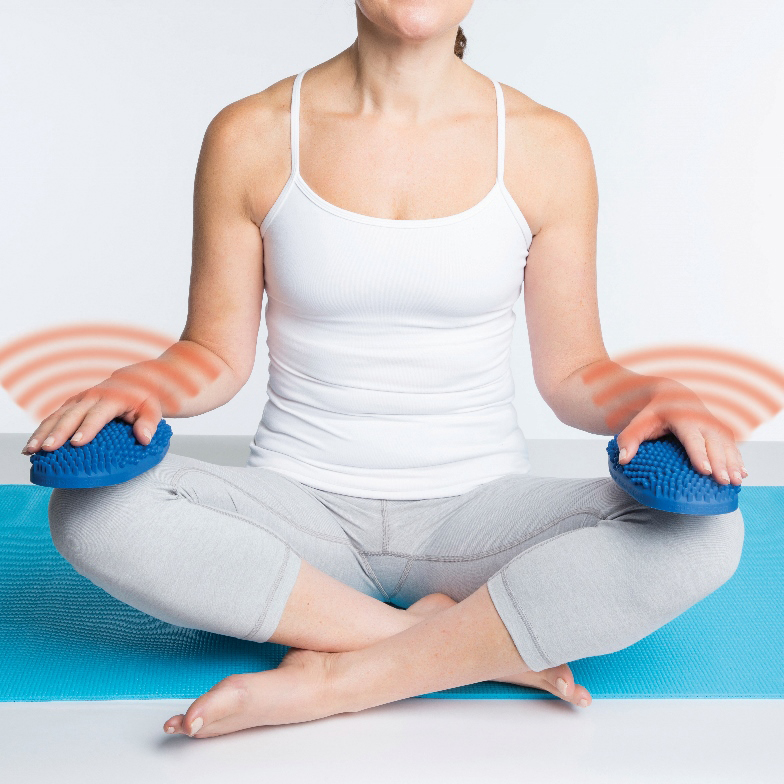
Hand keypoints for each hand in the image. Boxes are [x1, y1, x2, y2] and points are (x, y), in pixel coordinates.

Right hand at [21, 367, 161, 455]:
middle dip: (58, 432)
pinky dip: (41, 430)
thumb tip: (145, 438)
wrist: (133, 381)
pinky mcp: (71, 405)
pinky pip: (53, 418)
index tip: (77, 443)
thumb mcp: (153, 409)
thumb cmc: (143, 399)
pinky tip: (30, 446)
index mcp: (112, 398)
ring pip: (57, 416)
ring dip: (42, 432)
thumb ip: (149, 423)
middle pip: (72, 416)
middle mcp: (92, 397)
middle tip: (48, 448)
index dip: (87, 428)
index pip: (98, 415)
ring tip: (31, 450)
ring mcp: (79, 400)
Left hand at [616, 381, 747, 485]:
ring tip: (736, 481)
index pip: (691, 437)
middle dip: (720, 462)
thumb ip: (628, 440)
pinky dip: (738, 458)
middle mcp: (700, 418)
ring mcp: (712, 423)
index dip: (699, 454)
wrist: (669, 394)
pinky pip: (731, 444)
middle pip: (713, 442)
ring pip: (726, 443)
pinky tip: (742, 473)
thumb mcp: (637, 423)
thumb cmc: (651, 413)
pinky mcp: (719, 428)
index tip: (705, 470)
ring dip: (733, 462)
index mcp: (681, 416)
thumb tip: (623, 460)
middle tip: (723, 481)